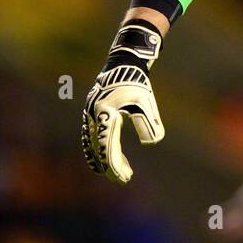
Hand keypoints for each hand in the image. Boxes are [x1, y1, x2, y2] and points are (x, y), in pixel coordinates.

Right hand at [82, 18, 164, 183]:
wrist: (124, 63)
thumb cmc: (137, 82)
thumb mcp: (146, 101)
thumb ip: (149, 122)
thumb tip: (151, 142)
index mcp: (105, 113)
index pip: (107, 146)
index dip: (115, 164)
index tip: (124, 177)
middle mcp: (93, 115)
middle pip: (98, 148)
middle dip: (109, 165)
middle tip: (123, 179)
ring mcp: (90, 114)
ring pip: (92, 143)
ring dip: (101, 159)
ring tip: (112, 172)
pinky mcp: (92, 113)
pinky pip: (90, 136)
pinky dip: (95, 148)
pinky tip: (103, 157)